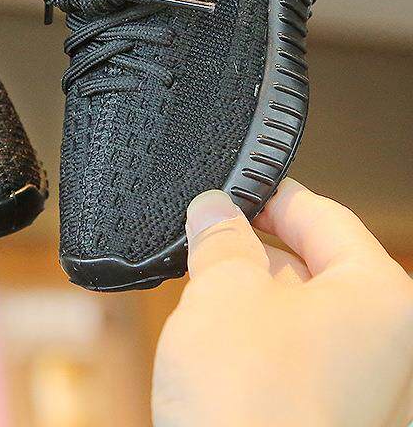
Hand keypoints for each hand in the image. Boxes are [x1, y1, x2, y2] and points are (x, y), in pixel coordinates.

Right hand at [152, 178, 412, 426]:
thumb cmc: (249, 405)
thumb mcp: (223, 291)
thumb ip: (221, 236)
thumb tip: (214, 207)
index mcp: (382, 299)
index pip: (326, 216)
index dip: (271, 194)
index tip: (232, 188)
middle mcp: (390, 346)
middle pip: (318, 264)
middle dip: (255, 245)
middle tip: (204, 234)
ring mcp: (367, 389)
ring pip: (305, 312)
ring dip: (253, 292)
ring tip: (201, 285)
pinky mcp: (335, 418)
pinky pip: (299, 356)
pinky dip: (259, 336)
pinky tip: (216, 337)